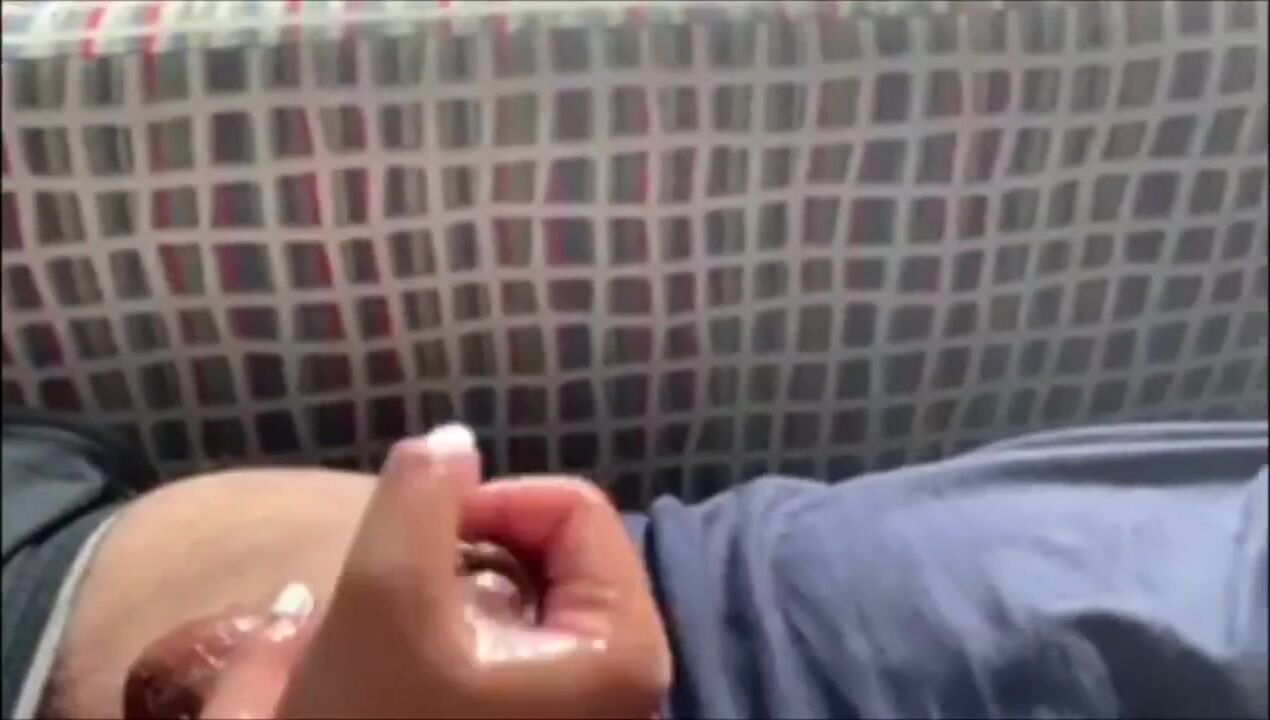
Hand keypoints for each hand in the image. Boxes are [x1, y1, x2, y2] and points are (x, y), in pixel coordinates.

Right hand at [204, 425, 669, 717]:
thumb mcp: (384, 597)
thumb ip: (422, 496)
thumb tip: (453, 442)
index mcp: (626, 652)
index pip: (575, 508)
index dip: (487, 504)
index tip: (419, 543)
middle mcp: (629, 680)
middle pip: (559, 548)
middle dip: (473, 551)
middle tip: (408, 591)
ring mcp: (589, 703)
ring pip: (532, 590)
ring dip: (458, 588)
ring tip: (404, 631)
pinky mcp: (547, 716)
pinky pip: (518, 637)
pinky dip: (462, 627)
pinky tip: (415, 660)